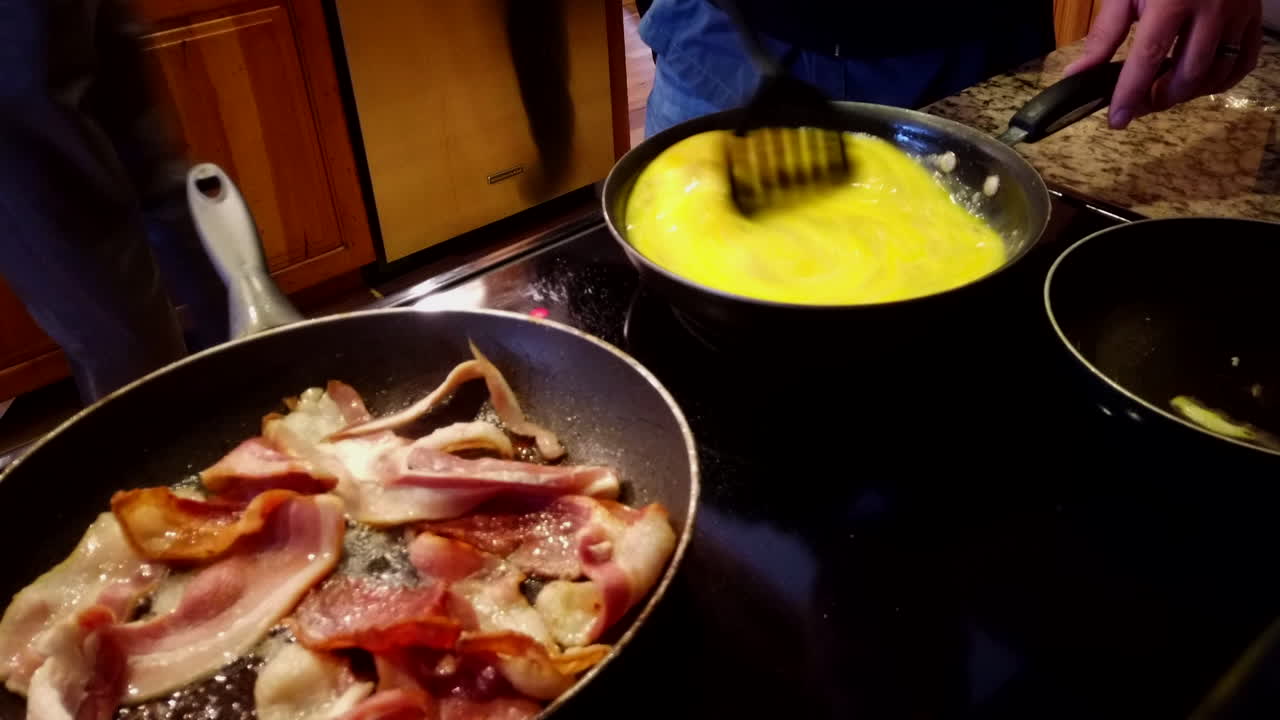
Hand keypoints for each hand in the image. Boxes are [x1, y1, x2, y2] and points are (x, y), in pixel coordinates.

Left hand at [1063, 0, 1262, 128]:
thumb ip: (1105, 33)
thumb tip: (1078, 74)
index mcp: (1174, 0)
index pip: (1149, 58)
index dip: (1131, 94)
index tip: (1116, 121)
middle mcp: (1213, 9)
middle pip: (1187, 75)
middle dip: (1158, 98)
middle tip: (1137, 104)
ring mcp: (1240, 14)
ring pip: (1216, 75)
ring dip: (1186, 94)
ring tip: (1160, 91)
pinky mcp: (1255, 17)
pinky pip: (1244, 62)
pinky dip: (1219, 81)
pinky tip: (1196, 82)